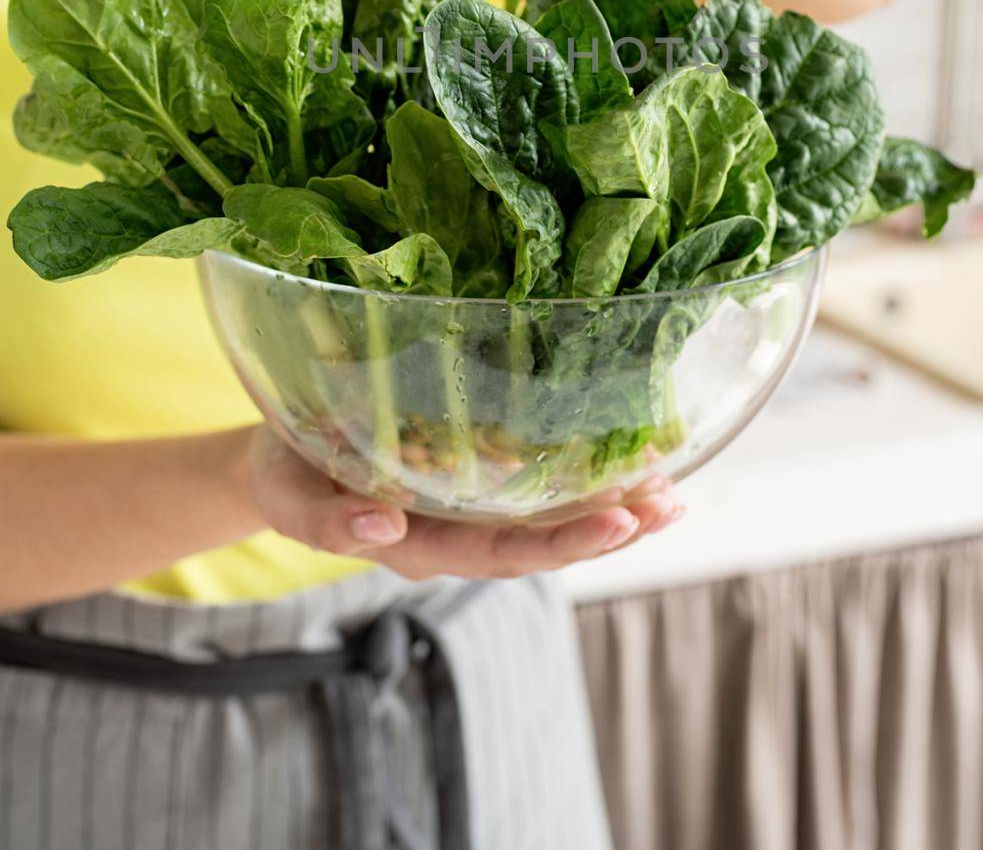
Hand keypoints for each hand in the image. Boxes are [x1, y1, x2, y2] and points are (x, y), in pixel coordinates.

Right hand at [244, 422, 682, 580]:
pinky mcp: (474, 483)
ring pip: (550, 523)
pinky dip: (587, 480)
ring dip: (612, 510)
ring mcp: (469, 513)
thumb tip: (382, 529)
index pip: (503, 552)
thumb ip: (326, 521)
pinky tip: (630, 465)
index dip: (563, 541)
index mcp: (419, 545)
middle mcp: (456, 535)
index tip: (618, 519)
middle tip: (668, 505)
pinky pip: (538, 491)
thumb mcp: (287, 495)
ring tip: (671, 492)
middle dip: (608, 529)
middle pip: (544, 545)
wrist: (283, 459)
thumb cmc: (286, 473)